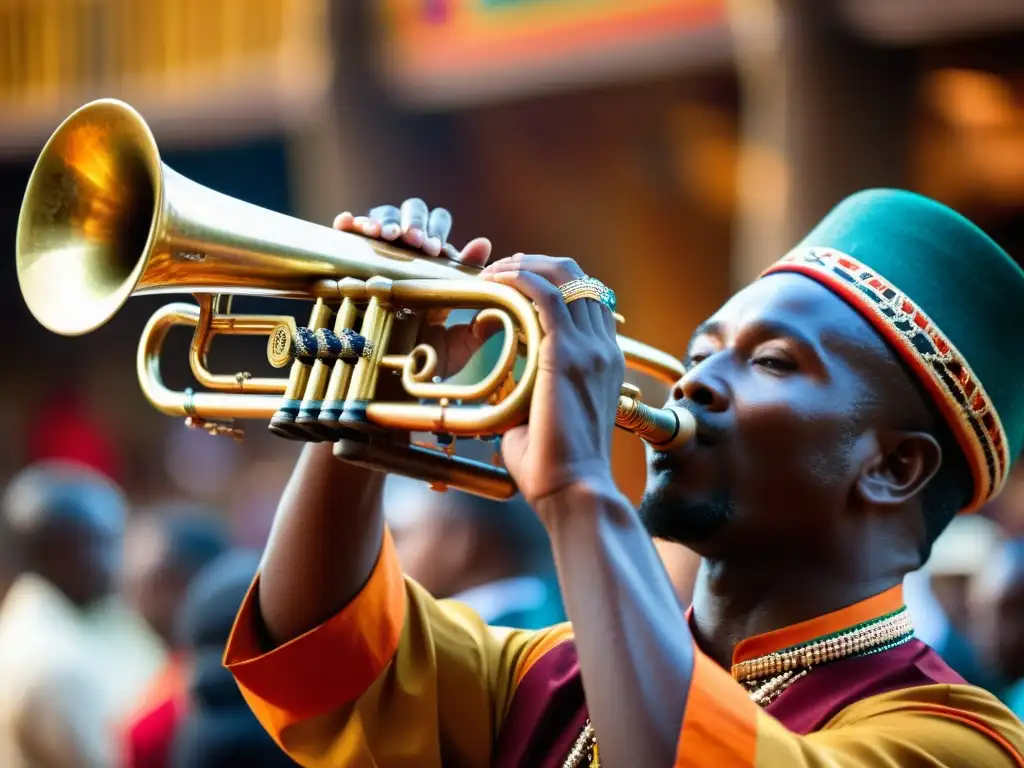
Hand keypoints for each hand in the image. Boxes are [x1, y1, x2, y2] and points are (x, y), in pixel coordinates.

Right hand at [333, 198, 495, 385]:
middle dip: (415, 223)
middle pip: (414, 215)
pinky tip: (350, 224)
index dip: (437, 233)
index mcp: (436, 271)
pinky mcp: (355, 264)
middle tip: (414, 241)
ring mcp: (381, 259)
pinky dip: (353, 223)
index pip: (439, 235)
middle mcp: (409, 259)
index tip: (435, 249)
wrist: (392, 383)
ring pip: (386, 218)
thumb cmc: (428, 362)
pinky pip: (353, 232)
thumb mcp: (461, 344)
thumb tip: (497, 280)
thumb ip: (483, 316)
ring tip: (387, 236)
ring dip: (387, 221)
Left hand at [481, 255, 623, 511]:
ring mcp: (590, 347)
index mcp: (605, 361)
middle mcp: (604, 347)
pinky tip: (494, 281)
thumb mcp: (544, 419)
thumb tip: (504, 390)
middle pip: (577, 276)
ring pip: (563, 274)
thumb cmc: (555, 468)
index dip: (550, 282)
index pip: (586, 300)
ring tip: (492, 272)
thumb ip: (530, 395)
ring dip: (523, 265)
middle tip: (499, 271)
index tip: (514, 286)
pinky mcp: (567, 352)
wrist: (574, 490)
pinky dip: (517, 278)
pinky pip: (544, 294)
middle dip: (536, 264)